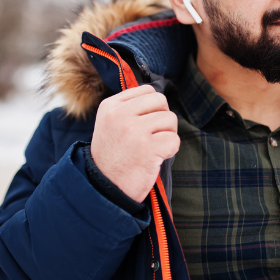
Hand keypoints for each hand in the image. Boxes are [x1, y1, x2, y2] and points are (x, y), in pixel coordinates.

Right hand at [90, 85, 179, 202]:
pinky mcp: (148, 149)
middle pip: (161, 101)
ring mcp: (134, 131)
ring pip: (171, 119)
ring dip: (168, 135)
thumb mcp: (111, 125)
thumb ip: (130, 108)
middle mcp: (120, 115)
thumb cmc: (114, 157)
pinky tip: (156, 158)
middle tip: (153, 137)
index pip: (148, 90)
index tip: (144, 124)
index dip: (153, 107)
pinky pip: (175, 140)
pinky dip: (170, 150)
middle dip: (163, 118)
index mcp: (110, 106)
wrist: (103, 189)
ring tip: (152, 148)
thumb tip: (159, 97)